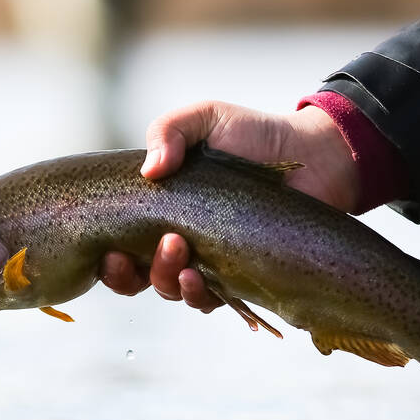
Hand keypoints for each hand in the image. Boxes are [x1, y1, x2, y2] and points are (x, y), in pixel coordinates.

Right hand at [98, 100, 358, 309]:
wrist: (312, 154)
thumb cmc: (254, 135)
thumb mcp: (205, 118)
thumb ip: (168, 130)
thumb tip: (149, 171)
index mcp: (160, 209)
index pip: (118, 245)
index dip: (107, 258)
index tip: (109, 250)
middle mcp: (178, 240)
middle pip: (137, 276)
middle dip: (132, 273)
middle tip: (164, 243)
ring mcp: (209, 262)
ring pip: (173, 290)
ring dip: (167, 280)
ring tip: (182, 256)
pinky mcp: (241, 277)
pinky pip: (213, 301)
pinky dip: (201, 295)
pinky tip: (202, 277)